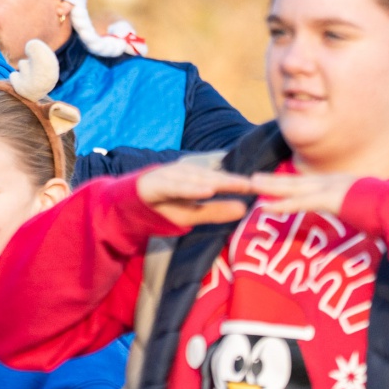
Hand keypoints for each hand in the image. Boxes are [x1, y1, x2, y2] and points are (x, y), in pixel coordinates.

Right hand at [133, 161, 255, 228]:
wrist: (126, 207)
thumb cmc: (163, 207)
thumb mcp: (192, 214)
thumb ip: (215, 211)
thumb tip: (245, 209)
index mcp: (194, 179)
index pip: (220, 180)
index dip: (239, 183)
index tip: (261, 187)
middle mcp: (183, 174)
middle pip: (211, 177)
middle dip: (231, 180)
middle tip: (253, 184)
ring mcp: (168, 176)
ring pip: (194, 178)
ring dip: (214, 181)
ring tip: (234, 184)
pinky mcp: (154, 183)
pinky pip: (174, 186)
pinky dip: (190, 188)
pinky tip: (205, 190)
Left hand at [249, 171, 357, 216]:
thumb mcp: (368, 206)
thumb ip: (358, 209)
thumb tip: (359, 219)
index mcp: (342, 183)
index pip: (310, 182)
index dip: (291, 183)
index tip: (276, 182)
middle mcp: (333, 182)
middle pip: (297, 181)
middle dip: (275, 180)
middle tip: (254, 178)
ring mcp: (332, 188)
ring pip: (294, 187)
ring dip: (271, 186)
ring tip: (252, 183)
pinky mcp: (331, 200)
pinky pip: (300, 203)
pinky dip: (281, 205)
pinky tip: (265, 207)